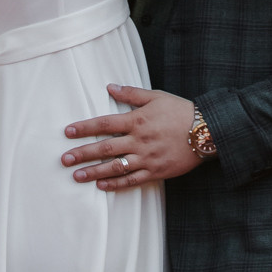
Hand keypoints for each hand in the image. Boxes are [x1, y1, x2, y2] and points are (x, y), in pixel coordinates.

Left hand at [62, 84, 200, 189]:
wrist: (207, 130)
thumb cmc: (181, 110)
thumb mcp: (156, 96)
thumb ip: (131, 93)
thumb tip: (109, 86)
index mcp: (137, 120)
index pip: (105, 123)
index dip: (85, 127)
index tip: (68, 131)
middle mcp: (139, 140)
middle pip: (105, 148)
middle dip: (82, 153)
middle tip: (64, 159)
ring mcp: (147, 158)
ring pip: (116, 167)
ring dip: (94, 172)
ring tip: (77, 176)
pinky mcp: (156, 171)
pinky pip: (133, 180)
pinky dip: (116, 184)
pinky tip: (102, 185)